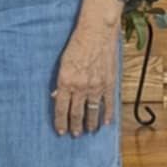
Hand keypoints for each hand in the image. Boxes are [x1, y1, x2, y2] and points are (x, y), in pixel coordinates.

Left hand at [53, 6, 120, 137]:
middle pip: (76, 113)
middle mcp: (80, 87)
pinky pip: (108, 104)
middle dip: (75, 126)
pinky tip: (106, 123)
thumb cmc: (77, 43)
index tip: (60, 131)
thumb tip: (58, 97)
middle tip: (75, 134)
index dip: (60, 122)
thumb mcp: (62, 62)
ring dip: (90, 124)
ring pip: (92, 112)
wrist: (96, 32)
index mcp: (66, 82)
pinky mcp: (108, 83)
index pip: (61, 108)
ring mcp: (96, 87)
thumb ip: (61, 81)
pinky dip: (108, 115)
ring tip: (88, 131)